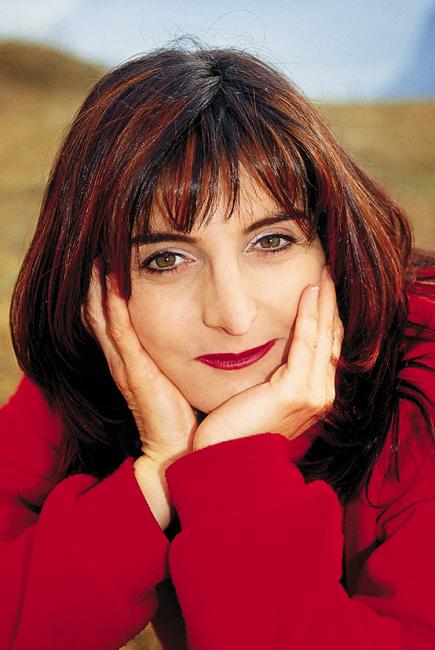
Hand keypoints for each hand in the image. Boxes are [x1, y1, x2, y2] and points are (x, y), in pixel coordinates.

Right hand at [82, 262, 198, 468]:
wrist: (177, 448)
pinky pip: (121, 334)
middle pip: (100, 314)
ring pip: (104, 319)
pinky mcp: (135, 373)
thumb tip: (194, 334)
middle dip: (99, 283)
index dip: (107, 291)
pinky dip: (115, 308)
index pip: (111, 319)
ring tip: (103, 260)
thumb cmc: (179, 414)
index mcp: (130, 359)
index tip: (112, 262)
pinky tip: (117, 286)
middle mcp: (122, 359)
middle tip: (102, 251)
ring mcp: (126, 365)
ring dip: (102, 289)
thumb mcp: (173, 377)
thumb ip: (172, 357)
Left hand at [193, 265, 343, 449]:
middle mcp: (320, 396)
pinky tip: (309, 292)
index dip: (325, 318)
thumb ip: (273, 376)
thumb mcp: (260, 397)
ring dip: (324, 302)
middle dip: (330, 304)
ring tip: (323, 274)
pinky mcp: (297, 392)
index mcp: (312, 397)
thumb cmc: (235, 432)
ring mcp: (313, 395)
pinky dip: (309, 314)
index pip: (325, 349)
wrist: (225, 462)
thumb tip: (269, 353)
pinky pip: (306, 342)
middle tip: (327, 274)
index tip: (321, 292)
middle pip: (331, 339)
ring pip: (324, 336)